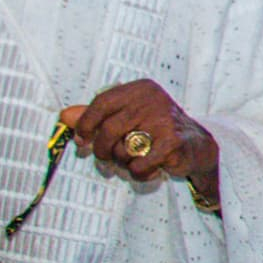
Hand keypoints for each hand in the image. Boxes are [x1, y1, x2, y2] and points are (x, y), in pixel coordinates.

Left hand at [66, 80, 218, 199]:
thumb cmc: (156, 130)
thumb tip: (64, 116)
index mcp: (140, 90)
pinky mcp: (173, 143)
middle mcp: (153, 100)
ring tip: (137, 158)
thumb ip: (96, 115)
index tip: (81, 139)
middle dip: (102, 150)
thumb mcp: (128, 116)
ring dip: (124, 163)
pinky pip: (139, 166)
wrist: (197, 145)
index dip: (86, 124)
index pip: (102, 103)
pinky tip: (152, 167)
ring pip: (122, 150)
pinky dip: (140, 172)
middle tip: (105, 158)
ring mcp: (164, 121)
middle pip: (108, 130)